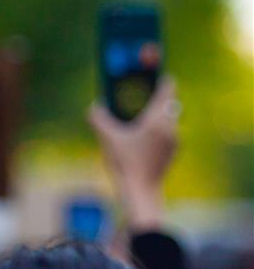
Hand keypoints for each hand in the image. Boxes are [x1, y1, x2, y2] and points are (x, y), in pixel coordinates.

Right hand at [88, 79, 178, 230]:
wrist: (141, 193)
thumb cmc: (125, 164)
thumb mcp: (107, 139)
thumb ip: (99, 118)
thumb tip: (94, 106)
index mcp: (157, 119)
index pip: (168, 88)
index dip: (160, 78)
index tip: (151, 74)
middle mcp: (170, 127)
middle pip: (169, 103)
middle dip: (156, 97)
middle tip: (139, 96)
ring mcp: (174, 141)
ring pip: (169, 119)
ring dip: (156, 115)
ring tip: (137, 119)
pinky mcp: (172, 153)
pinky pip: (167, 133)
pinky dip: (156, 130)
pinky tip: (139, 139)